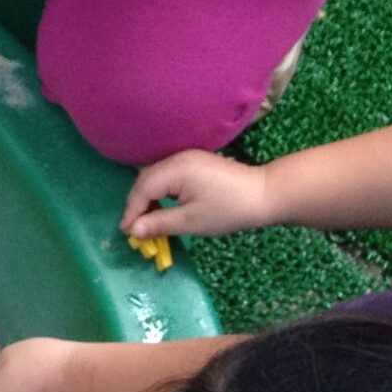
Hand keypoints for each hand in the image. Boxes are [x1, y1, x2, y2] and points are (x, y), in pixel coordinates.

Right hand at [123, 148, 275, 239]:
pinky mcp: (194, 163)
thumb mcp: (192, 221)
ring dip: (147, 198)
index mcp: (176, 169)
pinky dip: (160, 192)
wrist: (264, 195)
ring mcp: (186, 158)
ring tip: (147, 221)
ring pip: (155, 177)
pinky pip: (167, 176)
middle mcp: (177, 158)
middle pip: (146, 179)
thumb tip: (132, 230)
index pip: (142, 188)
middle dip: (137, 204)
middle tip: (135, 229)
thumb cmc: (229, 210)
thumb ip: (159, 223)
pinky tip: (163, 207)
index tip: (127, 233)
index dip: (132, 211)